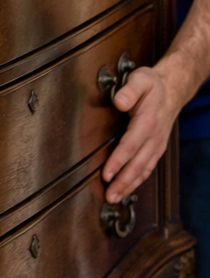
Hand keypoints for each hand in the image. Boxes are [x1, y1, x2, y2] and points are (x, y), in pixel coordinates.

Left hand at [102, 64, 182, 203]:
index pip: (131, 145)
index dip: (118, 161)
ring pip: (143, 169)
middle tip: (110, 196)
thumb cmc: (153, 85)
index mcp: (148, 121)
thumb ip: (129, 91)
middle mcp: (154, 137)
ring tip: (116, 198)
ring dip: (130, 185)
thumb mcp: (140, 80)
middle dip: (123, 181)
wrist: (172, 90)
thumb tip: (119, 102)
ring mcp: (157, 145)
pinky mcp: (156, 148)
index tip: (107, 173)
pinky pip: (147, 167)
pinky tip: (128, 188)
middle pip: (138, 164)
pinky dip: (138, 180)